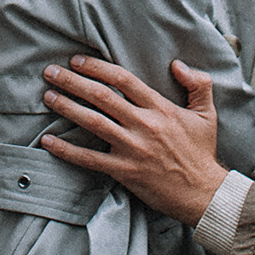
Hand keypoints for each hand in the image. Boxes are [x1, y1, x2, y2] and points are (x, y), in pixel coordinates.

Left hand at [41, 54, 223, 226]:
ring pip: (92, 122)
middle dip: (72, 81)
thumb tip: (177, 64)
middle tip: (51, 72)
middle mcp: (143, 125)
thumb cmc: (201, 153)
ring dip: (67, 107)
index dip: (97, 67)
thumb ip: (197, 84)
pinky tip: (48, 141)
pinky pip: (89, 158)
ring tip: (48, 97)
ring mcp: (132, 148)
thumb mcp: (207, 114)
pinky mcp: (124, 171)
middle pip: (101, 96)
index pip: (123, 79)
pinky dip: (67, 149)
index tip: (77, 61)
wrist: (203, 193)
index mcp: (160, 108)